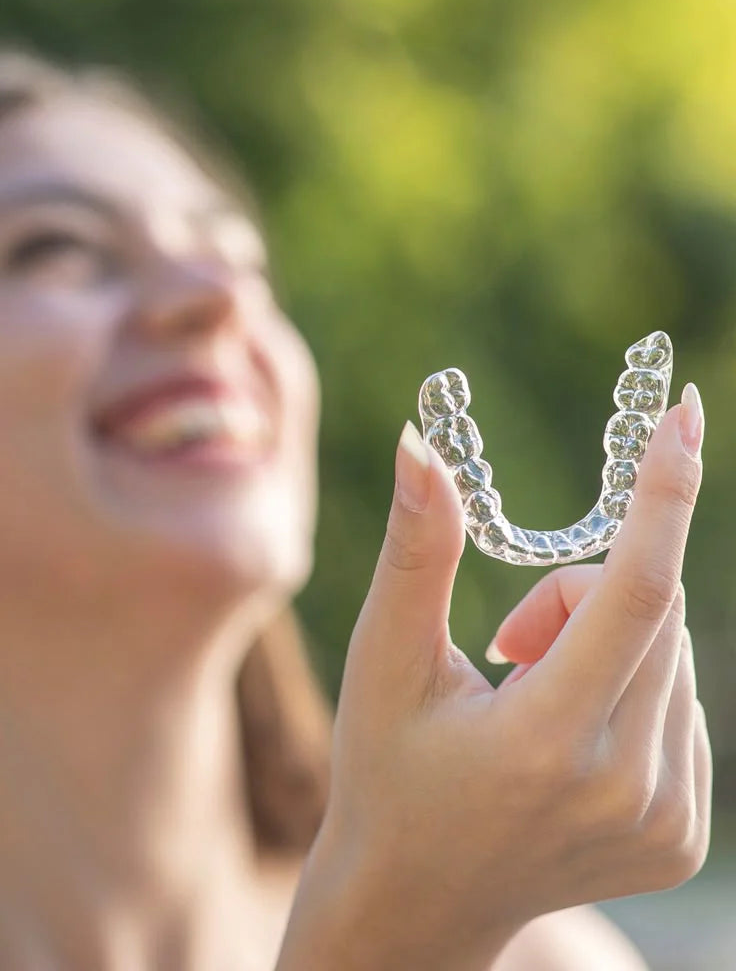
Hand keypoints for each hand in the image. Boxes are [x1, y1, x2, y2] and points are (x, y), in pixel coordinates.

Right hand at [278, 388, 709, 970]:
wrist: (416, 905)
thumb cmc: (386, 772)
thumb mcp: (386, 659)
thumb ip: (416, 549)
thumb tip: (422, 444)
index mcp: (545, 741)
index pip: (637, 591)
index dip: (664, 492)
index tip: (684, 414)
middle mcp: (625, 787)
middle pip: (651, 608)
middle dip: (583, 588)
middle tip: (510, 639)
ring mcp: (665, 819)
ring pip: (673, 650)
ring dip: (607, 637)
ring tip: (529, 695)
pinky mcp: (683, 833)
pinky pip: (682, 699)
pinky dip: (632, 682)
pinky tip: (568, 732)